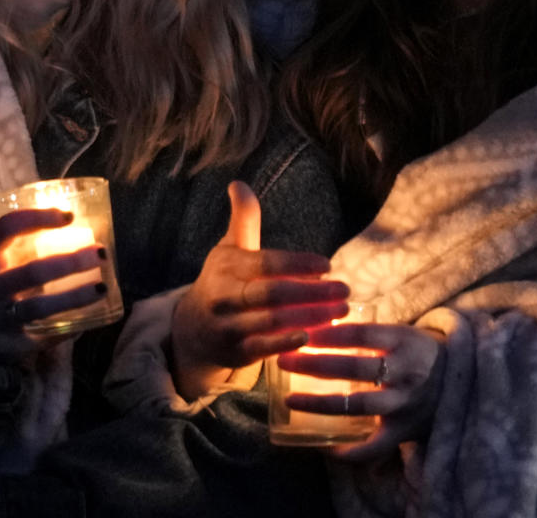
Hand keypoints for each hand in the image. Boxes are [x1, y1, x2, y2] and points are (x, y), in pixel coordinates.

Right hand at [0, 209, 106, 363]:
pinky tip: (88, 320)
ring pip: (40, 307)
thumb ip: (21, 246)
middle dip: (71, 261)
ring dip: (75, 296)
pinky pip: (42, 338)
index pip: (8, 229)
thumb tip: (72, 223)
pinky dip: (67, 329)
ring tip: (102, 288)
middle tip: (100, 253)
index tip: (70, 216)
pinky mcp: (5, 347)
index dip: (39, 218)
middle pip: (33, 271)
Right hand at [171, 181, 349, 400]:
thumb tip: (239, 183)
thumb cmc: (222, 281)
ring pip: (272, 322)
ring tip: (340, 312)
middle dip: (312, 292)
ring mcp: (228, 326)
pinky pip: (263, 349)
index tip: (327, 264)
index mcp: (227, 266)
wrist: (191, 330)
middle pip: (272, 293)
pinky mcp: (234, 353)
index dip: (297, 263)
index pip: (265, 263)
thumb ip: (243, 219)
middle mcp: (224, 296)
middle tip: (344, 289)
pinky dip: (287, 344)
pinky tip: (313, 337)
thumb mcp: (230, 248)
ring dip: (310, 318)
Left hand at [277, 321, 444, 459]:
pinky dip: (350, 451)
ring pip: (359, 406)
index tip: (301, 331)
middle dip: (316, 364)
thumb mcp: (400, 332)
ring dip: (321, 404)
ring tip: (290, 400)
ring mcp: (405, 404)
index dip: (330, 333)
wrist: (461, 383)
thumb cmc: (419, 352)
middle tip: (284, 360)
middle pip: (356, 368)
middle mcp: (406, 372)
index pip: (362, 334)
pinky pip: (375, 446)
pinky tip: (324, 446)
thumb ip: (367, 330)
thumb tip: (319, 317)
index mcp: (404, 341)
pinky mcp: (404, 431)